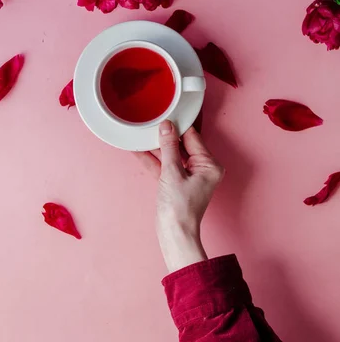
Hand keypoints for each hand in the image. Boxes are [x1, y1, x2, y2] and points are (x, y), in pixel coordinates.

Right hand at [136, 120, 223, 272]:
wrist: (174, 235)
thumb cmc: (180, 209)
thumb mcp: (172, 172)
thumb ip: (168, 147)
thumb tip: (167, 126)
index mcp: (209, 164)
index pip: (192, 137)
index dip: (178, 125)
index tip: (165, 113)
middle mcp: (202, 168)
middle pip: (181, 145)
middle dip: (164, 135)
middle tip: (150, 121)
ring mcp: (189, 176)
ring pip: (170, 154)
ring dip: (155, 147)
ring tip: (140, 133)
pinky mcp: (176, 182)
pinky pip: (164, 166)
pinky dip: (153, 159)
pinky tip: (138, 149)